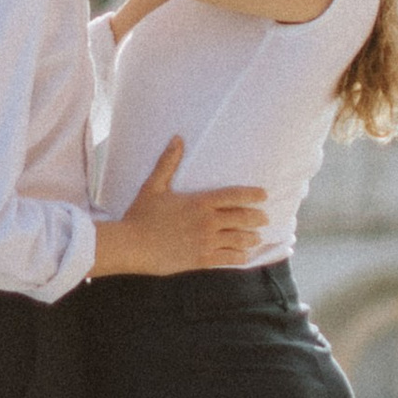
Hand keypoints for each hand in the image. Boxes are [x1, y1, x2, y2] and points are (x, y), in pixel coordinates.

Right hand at [92, 136, 266, 277]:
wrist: (132, 245)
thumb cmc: (141, 215)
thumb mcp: (154, 186)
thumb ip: (168, 162)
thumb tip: (177, 138)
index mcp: (200, 202)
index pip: (234, 195)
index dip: (252, 195)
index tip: (264, 195)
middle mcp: (208, 221)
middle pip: (243, 218)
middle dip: (257, 218)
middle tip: (265, 218)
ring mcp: (206, 242)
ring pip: (239, 240)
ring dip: (252, 238)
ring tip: (257, 238)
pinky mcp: (201, 260)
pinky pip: (227, 259)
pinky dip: (239, 257)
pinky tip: (244, 257)